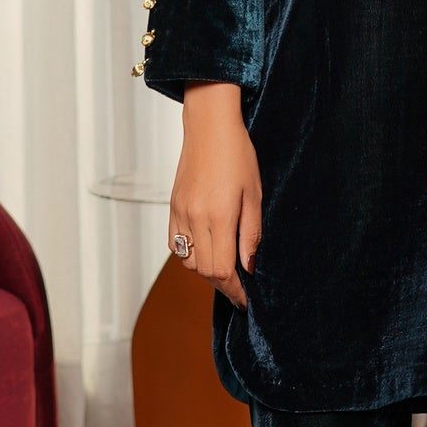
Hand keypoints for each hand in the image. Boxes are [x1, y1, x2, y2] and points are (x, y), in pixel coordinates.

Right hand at [170, 83, 261, 308]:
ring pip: (188, 262)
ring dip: (206, 271)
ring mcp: (180, 214)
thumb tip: (249, 267)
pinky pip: (175, 244)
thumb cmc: (238, 155)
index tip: (246, 299)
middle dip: (223, 285)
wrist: (209, 126)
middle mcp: (194, 219)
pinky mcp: (172, 208)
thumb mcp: (254, 195)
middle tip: (240, 286)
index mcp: (218, 217)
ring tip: (225, 268)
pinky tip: (206, 250)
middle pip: (204, 271)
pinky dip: (190, 255)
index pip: (222, 271)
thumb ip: (251, 235)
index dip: (235, 290)